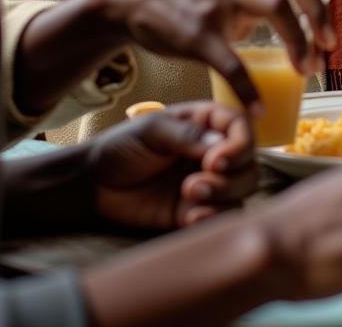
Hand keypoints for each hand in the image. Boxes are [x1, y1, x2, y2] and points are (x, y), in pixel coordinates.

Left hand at [89, 102, 257, 229]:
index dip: (239, 145)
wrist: (93, 185)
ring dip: (223, 196)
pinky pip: (221, 216)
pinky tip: (191, 218)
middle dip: (231, 176)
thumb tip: (219, 145)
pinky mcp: (196, 209)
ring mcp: (207, 181)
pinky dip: (213, 218)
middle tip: (195, 183)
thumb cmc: (121, 147)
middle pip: (248, 162)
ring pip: (241, 190)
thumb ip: (186, 135)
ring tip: (189, 197)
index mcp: (206, 123)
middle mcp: (213, 151)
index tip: (217, 161)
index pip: (242, 128)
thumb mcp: (151, 130)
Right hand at [97, 0, 334, 114]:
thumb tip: (285, 22)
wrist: (127, 1)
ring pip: (274, 12)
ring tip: (303, 73)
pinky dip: (249, 89)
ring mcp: (216, 3)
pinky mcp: (196, 35)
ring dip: (297, 45)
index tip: (329, 33)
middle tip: (325, 52)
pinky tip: (257, 108)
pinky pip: (233, 64)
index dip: (319, 1)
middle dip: (317, 19)